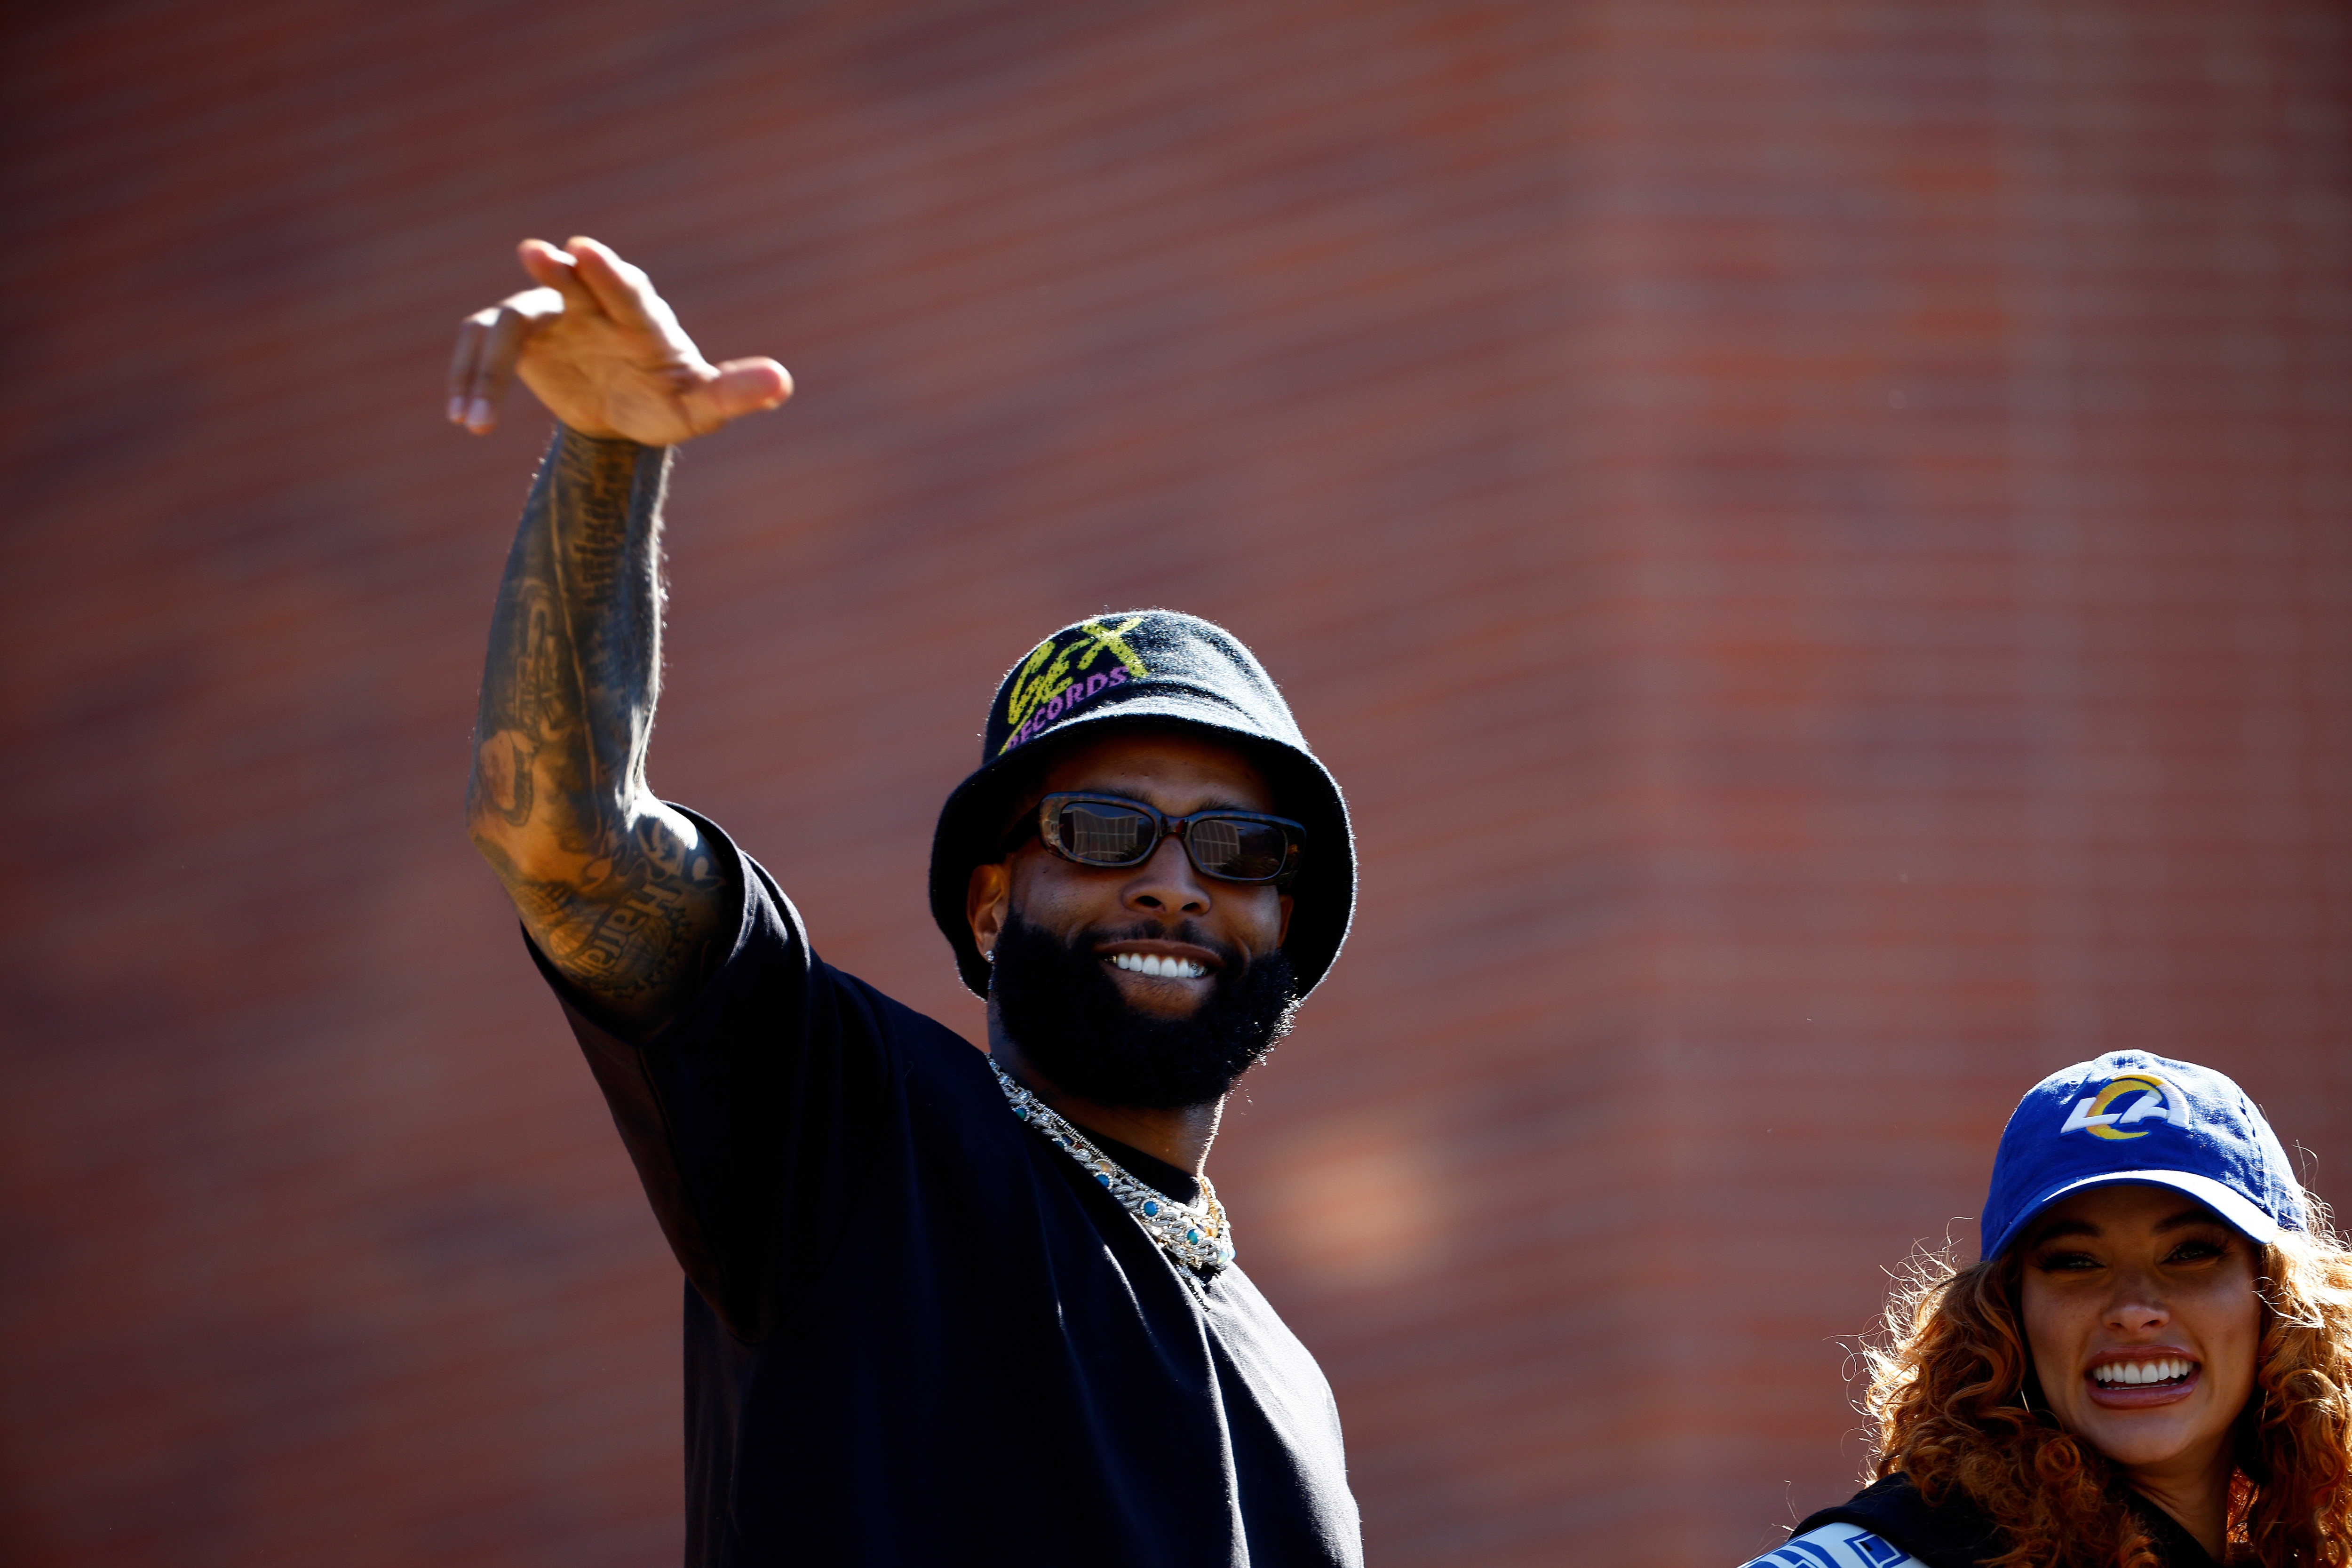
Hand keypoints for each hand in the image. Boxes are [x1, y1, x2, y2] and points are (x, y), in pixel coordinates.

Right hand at [445, 236, 791, 443]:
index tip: (587, 251)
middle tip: (536, 253)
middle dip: (554, 268)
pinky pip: (480, 345)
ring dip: (489, 368)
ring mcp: (550, 314)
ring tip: (476, 422)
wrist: (623, 412)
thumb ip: (735, 394)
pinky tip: (464, 420)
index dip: (609, 272)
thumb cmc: (668, 403)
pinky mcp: (515, 336)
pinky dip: (470, 379)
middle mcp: (591, 304)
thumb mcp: (700, 409)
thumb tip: (784, 383)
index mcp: (640, 316)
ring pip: (511, 321)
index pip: (627, 289)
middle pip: (568, 279)